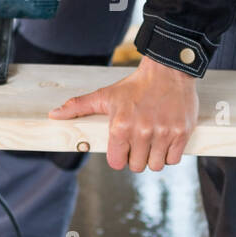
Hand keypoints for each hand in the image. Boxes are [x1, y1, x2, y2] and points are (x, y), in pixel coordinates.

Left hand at [48, 55, 198, 171]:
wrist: (167, 70)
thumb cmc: (134, 86)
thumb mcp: (104, 95)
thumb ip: (78, 106)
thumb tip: (54, 115)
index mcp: (120, 126)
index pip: (116, 163)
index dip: (119, 156)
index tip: (123, 146)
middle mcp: (142, 132)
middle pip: (137, 166)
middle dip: (136, 157)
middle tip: (139, 142)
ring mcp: (163, 133)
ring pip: (156, 165)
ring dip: (153, 157)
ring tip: (152, 141)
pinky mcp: (181, 133)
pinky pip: (174, 159)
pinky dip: (169, 154)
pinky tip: (165, 139)